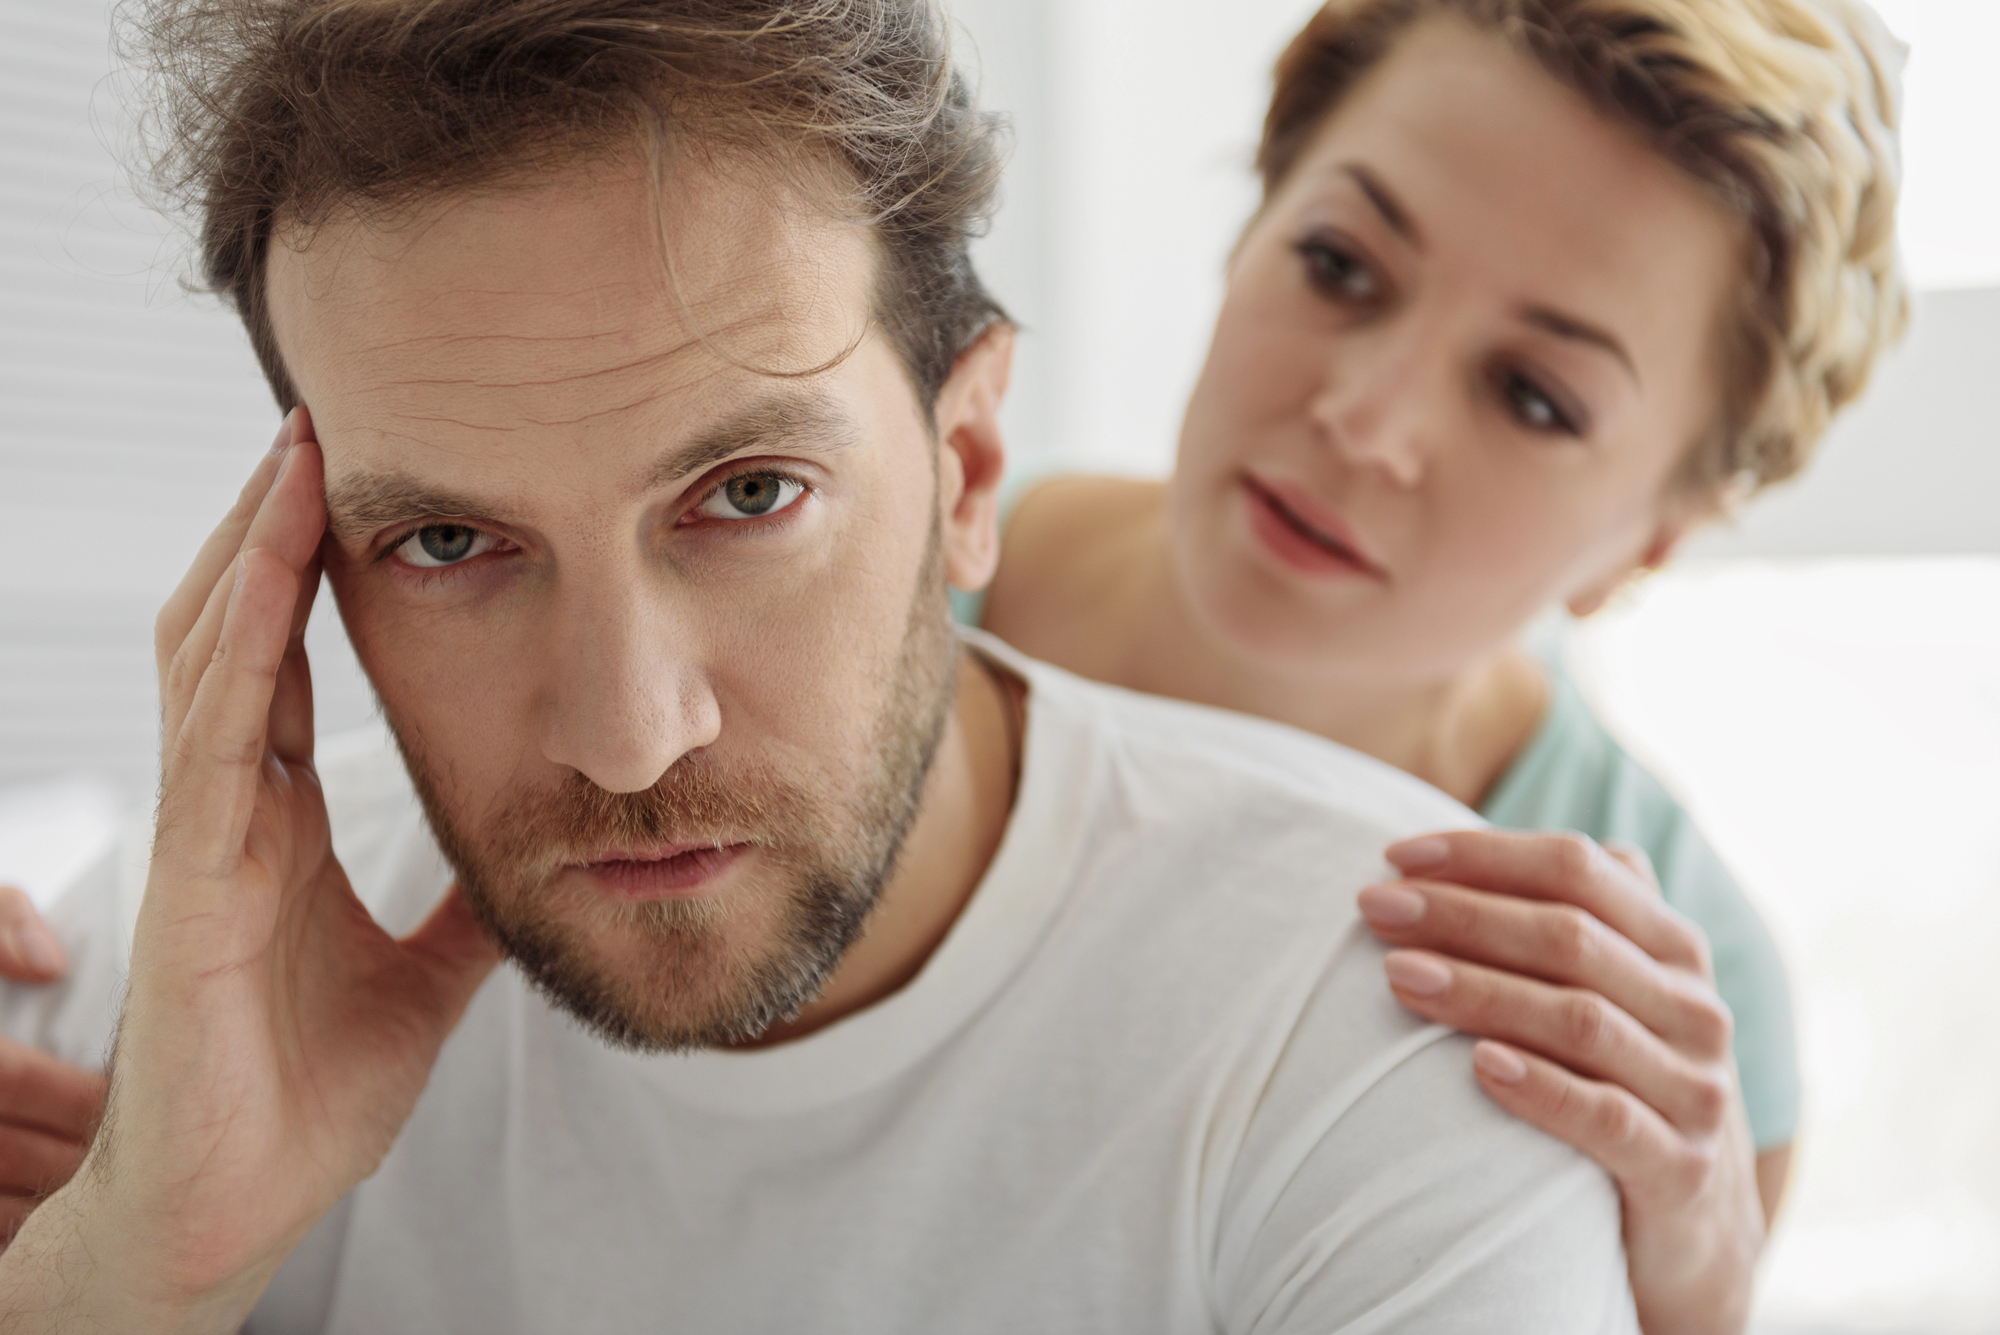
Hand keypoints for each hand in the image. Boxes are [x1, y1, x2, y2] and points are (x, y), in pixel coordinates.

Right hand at [0, 413, 499, 1331]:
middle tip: (322, 420)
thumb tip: (549, 858)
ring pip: (212, 653)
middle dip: (272, 524)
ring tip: (297, 449)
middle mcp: (230, 810)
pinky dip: (243, 641)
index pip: (290, 662)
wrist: (234, 1205)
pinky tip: (270, 568)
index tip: (361, 483)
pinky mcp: (192, 883)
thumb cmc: (300, 1095)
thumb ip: (469, 914)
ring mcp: (204, 838)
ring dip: (252, 546)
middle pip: (239, 628)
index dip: (311, 569)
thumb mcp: (423, 980)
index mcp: (275, 823)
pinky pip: (215, 736)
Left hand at [1358, 829, 1764, 1334]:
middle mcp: (1694, 1006)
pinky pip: (1606, 1117)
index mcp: (1672, 945)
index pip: (1580, 869)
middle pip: (1571, 936)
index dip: (1485, 856)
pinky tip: (1477, 1066)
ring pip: (1580, 1019)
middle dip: (1462, 914)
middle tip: (1374, 909)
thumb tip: (1442, 858)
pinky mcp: (1681, 1168)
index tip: (1394, 856)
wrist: (1693, 1231)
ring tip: (1397, 975)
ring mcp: (1695, 1088)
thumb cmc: (1615, 1083)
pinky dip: (1540, 1087)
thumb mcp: (1606, 994)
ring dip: (1480, 991)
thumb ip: (1560, 921)